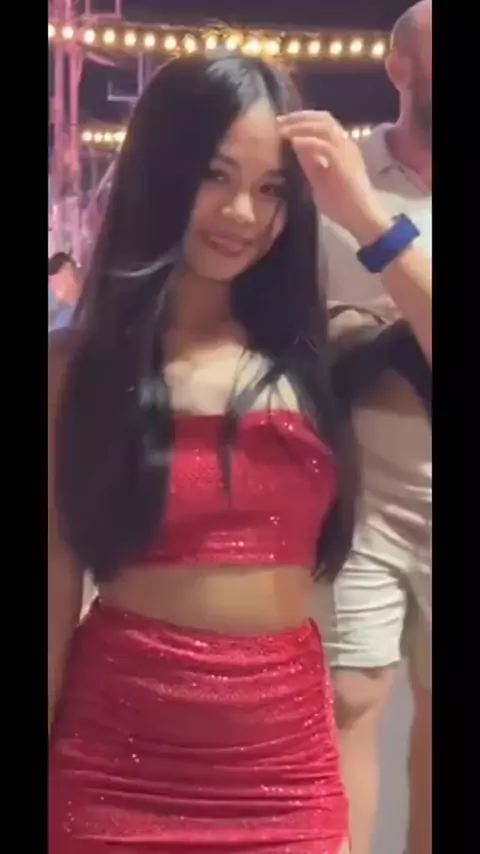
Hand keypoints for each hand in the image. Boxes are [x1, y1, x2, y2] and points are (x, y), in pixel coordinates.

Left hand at [279, 111, 390, 243]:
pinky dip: (307, 141)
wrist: (361, 219)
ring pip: (324, 126)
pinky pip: (324, 145)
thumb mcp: (319, 180)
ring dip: (301, 125)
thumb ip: (310, 162)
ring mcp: (347, 151)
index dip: (302, 119)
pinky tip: (292, 143)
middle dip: (299, 117)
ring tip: (282, 130)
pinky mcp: (344, 162)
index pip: (323, 123)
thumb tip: (296, 145)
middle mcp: (346, 144)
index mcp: (342, 147)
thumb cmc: (343, 204)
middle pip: (323, 118)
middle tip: (278, 122)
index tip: (282, 124)